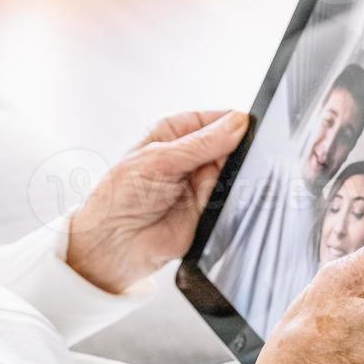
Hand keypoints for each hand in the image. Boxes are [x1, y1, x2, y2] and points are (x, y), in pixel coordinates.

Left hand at [66, 110, 249, 292]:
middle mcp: (189, 156)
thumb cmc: (119, 197)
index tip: (248, 126)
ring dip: (235, 176)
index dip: (233, 122)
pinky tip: (221, 201)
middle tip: (234, 157)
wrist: (115, 244)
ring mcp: (200, 182)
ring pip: (235, 171)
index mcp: (173, 134)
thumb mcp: (160, 160)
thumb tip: (238, 123)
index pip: (214, 119)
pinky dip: (233, 198)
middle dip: (236, 150)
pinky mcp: (210, 209)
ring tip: (218, 183)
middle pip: (230, 145)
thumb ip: (201, 143)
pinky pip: (233, 198)